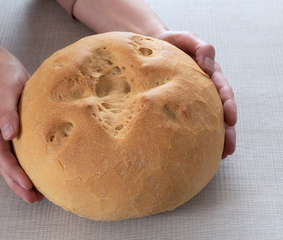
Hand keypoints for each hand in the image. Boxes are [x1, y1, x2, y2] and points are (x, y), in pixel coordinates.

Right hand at [0, 56, 43, 202]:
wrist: (7, 69)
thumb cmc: (7, 76)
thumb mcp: (8, 88)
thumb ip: (8, 110)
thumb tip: (9, 134)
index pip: (1, 153)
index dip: (13, 170)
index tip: (27, 184)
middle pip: (4, 164)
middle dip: (16, 183)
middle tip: (32, 199)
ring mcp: (3, 134)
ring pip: (10, 162)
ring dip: (20, 179)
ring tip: (34, 196)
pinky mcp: (14, 132)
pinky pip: (18, 153)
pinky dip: (26, 166)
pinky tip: (37, 175)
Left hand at [157, 31, 236, 158]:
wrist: (149, 48)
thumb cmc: (169, 43)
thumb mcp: (185, 38)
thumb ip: (200, 47)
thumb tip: (209, 65)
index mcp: (209, 75)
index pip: (223, 91)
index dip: (228, 105)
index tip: (231, 120)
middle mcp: (203, 89)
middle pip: (220, 112)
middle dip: (227, 131)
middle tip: (229, 148)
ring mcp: (192, 99)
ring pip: (207, 120)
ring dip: (215, 138)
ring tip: (219, 155)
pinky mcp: (178, 104)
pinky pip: (188, 121)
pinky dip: (195, 135)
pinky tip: (195, 149)